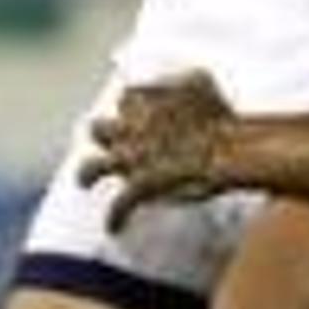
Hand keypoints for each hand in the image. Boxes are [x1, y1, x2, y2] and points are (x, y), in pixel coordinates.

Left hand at [76, 70, 239, 228]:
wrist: (224, 147)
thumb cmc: (217, 114)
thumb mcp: (197, 79)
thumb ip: (175, 79)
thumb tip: (166, 82)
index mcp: (141, 103)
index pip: (125, 100)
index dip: (133, 108)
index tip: (141, 114)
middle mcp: (128, 130)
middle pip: (98, 129)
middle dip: (103, 135)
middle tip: (113, 143)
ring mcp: (131, 159)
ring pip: (91, 167)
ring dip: (86, 175)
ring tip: (84, 182)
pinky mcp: (140, 186)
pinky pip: (119, 206)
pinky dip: (115, 219)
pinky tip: (114, 229)